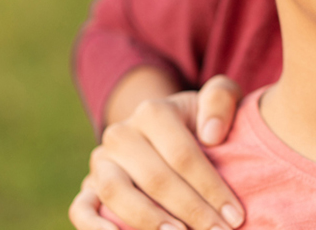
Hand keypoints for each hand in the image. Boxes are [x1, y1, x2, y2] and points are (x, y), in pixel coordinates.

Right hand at [69, 75, 245, 229]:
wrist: (163, 132)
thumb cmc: (198, 122)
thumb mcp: (215, 101)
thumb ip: (221, 99)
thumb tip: (211, 134)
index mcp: (153, 112)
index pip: (183, 155)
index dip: (211, 188)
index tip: (235, 216)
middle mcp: (121, 134)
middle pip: (156, 178)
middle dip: (192, 211)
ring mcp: (101, 161)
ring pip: (116, 193)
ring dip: (149, 220)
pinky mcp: (88, 186)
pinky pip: (81, 208)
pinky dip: (94, 227)